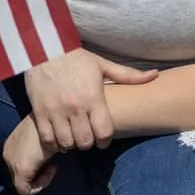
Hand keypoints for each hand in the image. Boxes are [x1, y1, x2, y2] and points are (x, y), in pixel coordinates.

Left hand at [4, 116, 58, 194]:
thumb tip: (47, 157)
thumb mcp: (45, 134)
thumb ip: (40, 146)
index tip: (50, 158)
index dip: (37, 168)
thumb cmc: (54, 123)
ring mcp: (11, 161)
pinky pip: (25, 189)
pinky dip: (40, 184)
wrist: (55, 117)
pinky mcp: (20, 169)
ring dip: (39, 179)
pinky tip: (52, 169)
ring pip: (21, 183)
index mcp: (12, 144)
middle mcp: (8, 153)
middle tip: (52, 165)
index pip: (19, 166)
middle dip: (37, 175)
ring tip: (52, 166)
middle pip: (19, 175)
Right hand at [24, 49, 157, 149]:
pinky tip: (58, 139)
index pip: (104, 132)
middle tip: (88, 139)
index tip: (103, 140)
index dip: (105, 141)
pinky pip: (47, 138)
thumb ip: (128, 75)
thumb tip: (155, 75)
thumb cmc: (75, 58)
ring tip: (73, 139)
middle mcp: (75, 107)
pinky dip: (53, 143)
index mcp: (93, 97)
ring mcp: (55, 112)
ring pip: (67, 142)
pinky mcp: (39, 113)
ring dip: (71, 145)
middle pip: (85, 141)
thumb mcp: (102, 64)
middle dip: (89, 144)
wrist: (43, 49)